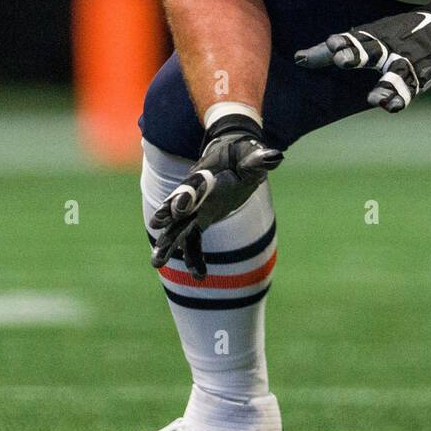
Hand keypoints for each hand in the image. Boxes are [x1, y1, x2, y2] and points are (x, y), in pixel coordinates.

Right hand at [149, 116, 282, 278]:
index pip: (192, 187)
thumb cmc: (241, 154)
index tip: (179, 209)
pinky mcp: (200, 220)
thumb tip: (275, 156)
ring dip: (168, 245)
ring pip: (178, 229)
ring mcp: (195, 209)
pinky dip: (194, 257)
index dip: (185, 197)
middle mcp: (194, 194)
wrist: (230, 155)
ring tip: (156, 263)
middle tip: (156, 230)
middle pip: (176, 209)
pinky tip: (200, 276)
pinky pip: (193, 241)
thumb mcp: (251, 155)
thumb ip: (259, 159)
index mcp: (204, 176)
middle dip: (166, 220)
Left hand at [294, 0, 430, 111]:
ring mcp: (407, 61)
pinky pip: (412, 88)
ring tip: (375, 99)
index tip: (327, 46)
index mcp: (373, 36)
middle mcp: (389, 46)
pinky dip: (403, 96)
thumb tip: (298, 59)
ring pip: (396, 73)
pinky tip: (393, 106)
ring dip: (386, 85)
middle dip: (355, 54)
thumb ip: (331, 52)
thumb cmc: (396, 34)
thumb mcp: (365, 37)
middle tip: (340, 60)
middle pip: (370, 49)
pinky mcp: (422, 76)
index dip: (341, 43)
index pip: (353, 38)